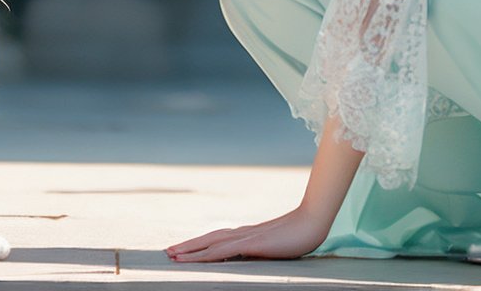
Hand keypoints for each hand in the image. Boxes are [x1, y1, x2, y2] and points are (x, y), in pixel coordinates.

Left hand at [165, 205, 329, 262]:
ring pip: (212, 244)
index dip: (198, 244)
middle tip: (167, 252)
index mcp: (247, 235)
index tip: (182, 250)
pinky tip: (198, 258)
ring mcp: (247, 237)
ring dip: (191, 250)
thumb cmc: (300, 234)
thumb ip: (261, 251)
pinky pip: (226, 250)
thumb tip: (250, 257)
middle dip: (187, 246)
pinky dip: (208, 254)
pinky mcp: (253, 243)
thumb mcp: (276, 247)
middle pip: (208, 239)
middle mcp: (243, 234)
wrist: (314, 222)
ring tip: (173, 255)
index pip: (217, 239)